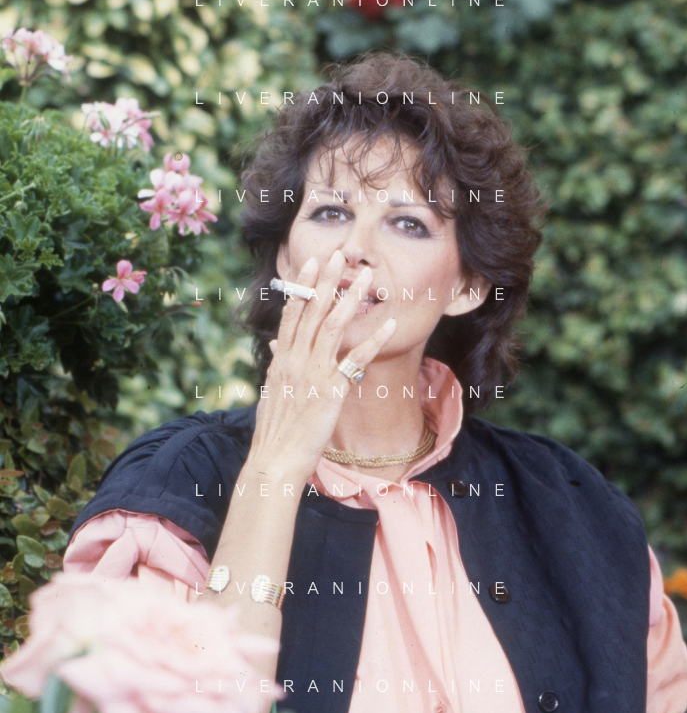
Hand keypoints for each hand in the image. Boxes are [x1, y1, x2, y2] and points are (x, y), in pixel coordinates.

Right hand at [248, 250, 396, 480]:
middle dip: (327, 280)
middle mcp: (295, 360)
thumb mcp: (270, 391)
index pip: (291, 313)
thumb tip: (276, 345)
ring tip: (368, 278)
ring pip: (333, 327)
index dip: (303, 285)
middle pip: (312, 311)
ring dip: (352, 299)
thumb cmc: (275, 430)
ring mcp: (313, 373)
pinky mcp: (331, 390)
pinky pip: (356, 359)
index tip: (312, 262)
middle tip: (340, 254)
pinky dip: (374, 340)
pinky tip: (389, 324)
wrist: (275, 459)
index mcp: (281, 359)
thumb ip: (277, 365)